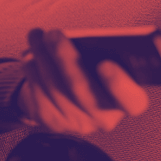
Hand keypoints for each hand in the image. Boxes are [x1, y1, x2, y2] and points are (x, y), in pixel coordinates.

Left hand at [17, 28, 148, 134]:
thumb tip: (76, 40)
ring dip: (42, 58)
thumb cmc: (94, 69)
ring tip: (36, 36)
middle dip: (65, 58)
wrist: (69, 92)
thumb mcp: (105, 59)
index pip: (132, 100)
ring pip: (56, 90)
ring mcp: (79, 125)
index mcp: (130, 101)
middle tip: (54, 35)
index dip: (119, 84)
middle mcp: (106, 119)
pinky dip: (32, 73)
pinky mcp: (55, 124)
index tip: (105, 63)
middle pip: (82, 90)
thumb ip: (102, 53)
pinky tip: (28, 56)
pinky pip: (40, 97)